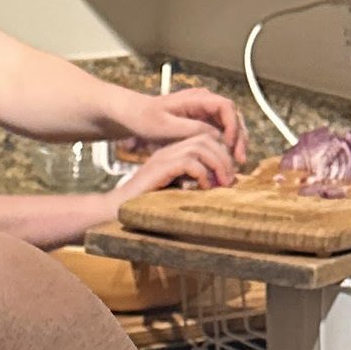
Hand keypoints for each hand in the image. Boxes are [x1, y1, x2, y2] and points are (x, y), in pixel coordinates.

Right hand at [107, 127, 241, 205]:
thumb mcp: (177, 190)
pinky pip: (189, 162)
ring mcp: (163, 157)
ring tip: (223, 183)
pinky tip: (204, 187)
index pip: (205, 139)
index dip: (222, 153)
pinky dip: (202, 174)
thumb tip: (219, 183)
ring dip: (217, 164)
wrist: (118, 210)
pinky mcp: (159, 168)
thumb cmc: (147, 205)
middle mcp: (169, 149)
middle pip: (206, 138)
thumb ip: (194, 182)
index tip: (229, 175)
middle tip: (231, 180)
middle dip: (224, 157)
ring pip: (200, 147)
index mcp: (174, 152)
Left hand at [110, 83, 247, 165]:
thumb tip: (216, 135)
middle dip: (240, 138)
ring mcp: (205, 112)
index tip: (230, 145)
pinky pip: (221, 133)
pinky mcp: (202, 123)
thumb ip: (191, 128)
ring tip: (237, 164)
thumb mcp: (165, 126)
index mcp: (197, 98)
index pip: (226, 107)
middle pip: (233, 117)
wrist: (134, 117)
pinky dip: (226, 146)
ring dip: (236, 144)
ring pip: (230, 126)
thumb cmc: (146, 119)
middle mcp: (205, 102)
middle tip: (240, 160)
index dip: (233, 126)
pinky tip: (225, 162)